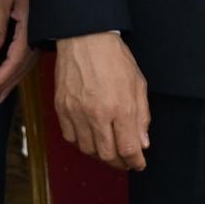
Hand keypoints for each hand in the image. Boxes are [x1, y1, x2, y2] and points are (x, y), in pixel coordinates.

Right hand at [53, 30, 150, 170]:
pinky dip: (82, 143)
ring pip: (88, 150)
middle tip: (126, 161)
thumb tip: (142, 143)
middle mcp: (97, 114)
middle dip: (120, 163)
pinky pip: (71, 138)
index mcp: (120, 108)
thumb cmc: (115, 59)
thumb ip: (141, 116)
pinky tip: (91, 139)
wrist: (85, 39)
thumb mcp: (138, 84)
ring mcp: (76, 113)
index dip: (135, 162)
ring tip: (110, 150)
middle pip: (107, 155)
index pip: (128, 149)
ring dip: (101, 155)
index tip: (139, 164)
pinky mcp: (62, 109)